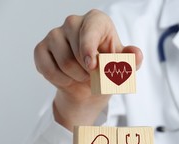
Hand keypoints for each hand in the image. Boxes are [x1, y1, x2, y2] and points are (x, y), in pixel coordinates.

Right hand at [34, 9, 142, 130]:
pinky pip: (48, 69)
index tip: (93, 66)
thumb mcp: (124, 67)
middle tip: (95, 74)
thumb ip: (131, 61)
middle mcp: (73, 22)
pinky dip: (61, 81)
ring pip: (64, 62)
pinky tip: (68, 78)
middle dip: (89, 71)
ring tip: (83, 76)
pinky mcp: (41, 48)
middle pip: (77, 51)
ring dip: (77, 78)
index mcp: (96, 21)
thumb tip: (137, 54)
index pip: (91, 29)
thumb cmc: (108, 70)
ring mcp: (54, 34)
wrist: (89, 86)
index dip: (89, 48)